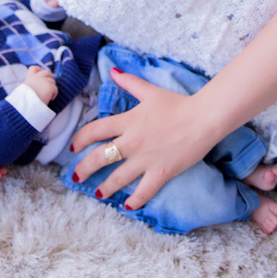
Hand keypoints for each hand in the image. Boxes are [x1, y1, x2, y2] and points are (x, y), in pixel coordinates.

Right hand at [25, 65, 57, 103]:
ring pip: (52, 81)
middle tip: (48, 87)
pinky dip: (54, 94)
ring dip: (51, 88)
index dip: (39, 70)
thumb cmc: (27, 101)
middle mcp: (36, 77)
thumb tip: (43, 84)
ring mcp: (44, 81)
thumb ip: (33, 84)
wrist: (28, 108)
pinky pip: (55, 89)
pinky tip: (50, 99)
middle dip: (49, 78)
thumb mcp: (27, 90)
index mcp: (29, 78)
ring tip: (47, 96)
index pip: (34, 68)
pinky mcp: (50, 87)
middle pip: (47, 72)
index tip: (41, 75)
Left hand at [69, 69, 218, 209]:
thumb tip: (112, 71)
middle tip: (76, 177)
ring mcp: (145, 159)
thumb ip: (129, 82)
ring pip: (117, 178)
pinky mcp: (160, 172)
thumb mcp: (150, 91)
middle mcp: (132, 142)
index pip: (95, 131)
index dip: (80, 140)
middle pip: (99, 157)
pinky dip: (135, 200)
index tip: (74, 147)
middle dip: (84, 169)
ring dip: (105, 188)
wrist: (202, 119)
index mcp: (127, 122)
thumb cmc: (178, 104)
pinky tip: (128, 206)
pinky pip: (143, 191)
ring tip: (98, 194)